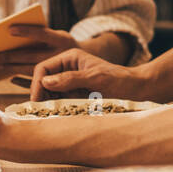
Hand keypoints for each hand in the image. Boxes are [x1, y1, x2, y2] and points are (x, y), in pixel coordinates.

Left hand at [0, 25, 79, 79]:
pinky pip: (36, 83)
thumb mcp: (61, 37)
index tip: (9, 29)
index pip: (43, 33)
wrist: (92, 65)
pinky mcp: (57, 83)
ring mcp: (59, 71)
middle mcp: (61, 55)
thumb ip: (43, 36)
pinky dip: (22, 81)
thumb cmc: (67, 47)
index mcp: (63, 40)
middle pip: (31, 55)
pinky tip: (11, 79)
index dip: (27, 31)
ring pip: (30, 70)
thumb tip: (12, 33)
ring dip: (11, 68)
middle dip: (9, 56)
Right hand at [14, 47, 147, 100]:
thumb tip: (46, 82)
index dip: (37, 83)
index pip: (43, 68)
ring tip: (39, 114)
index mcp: (70, 57)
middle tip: (36, 110)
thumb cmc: (119, 80)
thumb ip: (71, 79)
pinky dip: (49, 105)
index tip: (37, 100)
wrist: (136, 90)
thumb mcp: (96, 78)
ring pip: (47, 92)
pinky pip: (56, 100)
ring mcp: (69, 82)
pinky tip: (39, 109)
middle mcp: (67, 68)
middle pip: (42, 80)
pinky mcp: (73, 95)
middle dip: (38, 93)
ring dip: (43, 102)